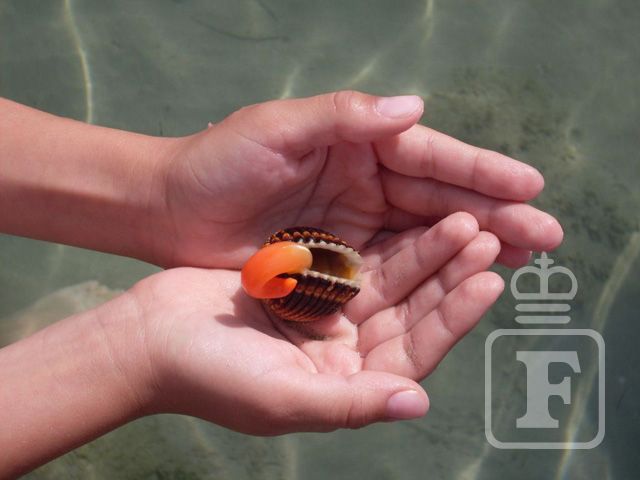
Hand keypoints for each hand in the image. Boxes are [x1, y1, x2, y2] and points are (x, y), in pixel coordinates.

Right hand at [133, 213, 501, 432]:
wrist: (149, 337)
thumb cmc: (210, 376)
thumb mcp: (282, 397)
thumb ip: (351, 403)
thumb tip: (418, 404)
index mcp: (347, 382)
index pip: (416, 350)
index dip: (454, 316)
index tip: (489, 280)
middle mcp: (346, 350)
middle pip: (411, 309)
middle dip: (448, 274)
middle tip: (485, 235)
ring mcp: (328, 314)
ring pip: (390, 279)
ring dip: (424, 251)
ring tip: (461, 220)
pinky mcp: (309, 283)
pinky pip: (358, 258)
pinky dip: (383, 238)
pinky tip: (409, 215)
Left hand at [156, 90, 561, 268]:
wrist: (170, 212)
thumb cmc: (217, 162)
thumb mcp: (276, 129)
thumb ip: (343, 119)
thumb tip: (415, 109)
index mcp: (356, 143)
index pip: (428, 156)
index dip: (478, 172)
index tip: (528, 187)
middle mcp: (364, 183)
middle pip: (438, 198)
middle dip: (493, 215)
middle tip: (546, 236)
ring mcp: (355, 225)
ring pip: (426, 235)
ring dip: (474, 247)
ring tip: (522, 260)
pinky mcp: (340, 262)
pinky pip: (395, 267)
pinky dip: (431, 274)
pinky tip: (465, 283)